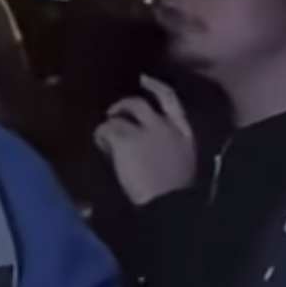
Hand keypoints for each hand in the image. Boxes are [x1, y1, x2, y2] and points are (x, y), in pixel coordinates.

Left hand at [94, 75, 195, 205]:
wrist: (167, 208)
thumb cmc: (175, 196)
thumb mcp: (182, 166)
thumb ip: (171, 149)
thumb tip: (150, 145)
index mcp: (184, 135)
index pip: (171, 100)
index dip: (156, 86)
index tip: (145, 78)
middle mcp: (165, 126)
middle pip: (139, 103)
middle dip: (123, 105)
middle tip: (113, 113)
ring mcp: (145, 130)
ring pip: (120, 115)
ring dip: (110, 124)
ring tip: (104, 137)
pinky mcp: (126, 138)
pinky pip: (107, 128)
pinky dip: (101, 136)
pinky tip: (101, 146)